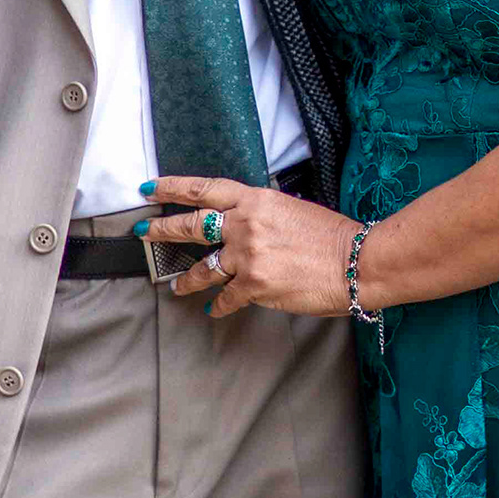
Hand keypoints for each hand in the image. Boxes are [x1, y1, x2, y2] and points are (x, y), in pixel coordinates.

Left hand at [138, 176, 358, 319]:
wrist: (356, 262)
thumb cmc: (332, 236)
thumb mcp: (292, 208)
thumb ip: (262, 213)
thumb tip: (244, 221)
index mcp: (255, 199)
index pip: (204, 189)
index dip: (172, 187)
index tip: (150, 187)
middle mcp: (245, 224)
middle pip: (191, 225)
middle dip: (161, 230)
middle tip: (142, 232)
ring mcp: (247, 256)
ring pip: (202, 268)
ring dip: (186, 279)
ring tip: (176, 285)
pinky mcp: (254, 285)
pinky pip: (225, 297)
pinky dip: (218, 306)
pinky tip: (213, 310)